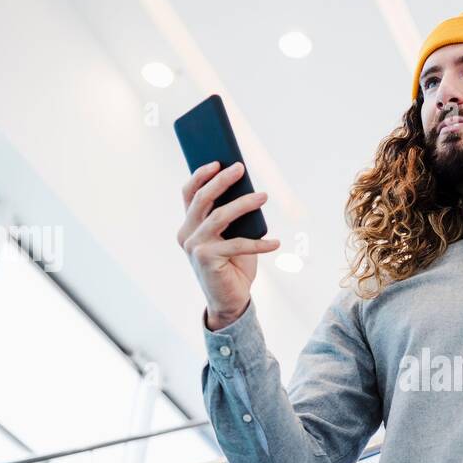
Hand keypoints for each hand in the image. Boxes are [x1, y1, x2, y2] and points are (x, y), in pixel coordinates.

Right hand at [177, 161, 280, 329]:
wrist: (230, 302)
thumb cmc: (233, 266)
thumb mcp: (232, 237)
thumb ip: (232, 217)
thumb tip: (249, 190)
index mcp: (189, 225)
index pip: (190, 194)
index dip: (201, 175)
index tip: (218, 160)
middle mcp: (186, 234)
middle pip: (202, 199)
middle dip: (222, 180)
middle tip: (240, 168)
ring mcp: (194, 247)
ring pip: (219, 216)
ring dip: (244, 204)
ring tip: (263, 196)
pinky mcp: (207, 259)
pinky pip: (237, 245)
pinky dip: (259, 244)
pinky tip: (276, 242)